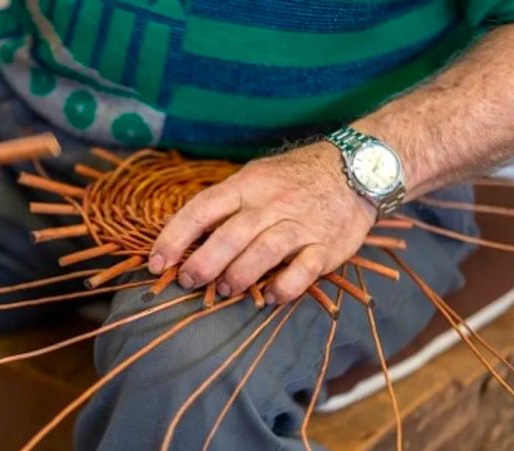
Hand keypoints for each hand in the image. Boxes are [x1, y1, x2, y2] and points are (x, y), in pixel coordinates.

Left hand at [149, 143, 375, 303]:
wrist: (357, 168)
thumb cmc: (294, 177)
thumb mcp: (256, 177)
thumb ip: (227, 203)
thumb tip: (188, 236)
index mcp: (247, 185)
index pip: (202, 209)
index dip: (174, 237)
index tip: (157, 263)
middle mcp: (271, 204)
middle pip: (229, 236)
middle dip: (202, 263)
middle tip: (188, 281)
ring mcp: (300, 225)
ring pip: (263, 252)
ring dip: (238, 277)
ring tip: (224, 290)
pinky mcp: (327, 246)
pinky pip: (304, 271)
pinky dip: (284, 288)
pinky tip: (270, 298)